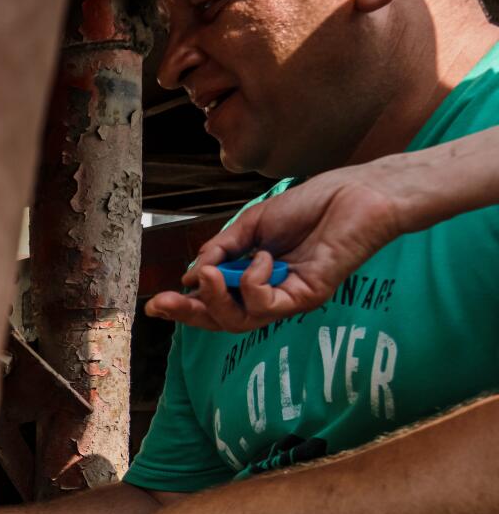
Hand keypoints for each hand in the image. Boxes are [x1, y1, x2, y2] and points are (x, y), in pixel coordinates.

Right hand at [142, 157, 418, 332]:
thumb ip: (223, 249)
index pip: (216, 300)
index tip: (156, 304)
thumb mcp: (252, 224)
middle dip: (190, 314)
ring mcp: (289, 298)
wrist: (358, 192)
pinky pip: (266, 304)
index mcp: (256, 276)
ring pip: (240, 321)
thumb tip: (192, 274)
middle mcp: (271, 293)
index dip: (185, 305)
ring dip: (216, 299)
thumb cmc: (312, 204)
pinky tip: (264, 258)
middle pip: (223, 320)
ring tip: (210, 274)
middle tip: (164, 303)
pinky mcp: (307, 296)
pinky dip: (254, 282)